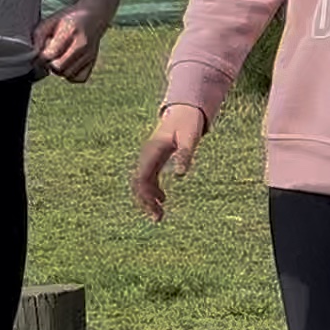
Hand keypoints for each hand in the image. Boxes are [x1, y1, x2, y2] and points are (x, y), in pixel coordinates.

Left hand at [35, 11, 105, 83]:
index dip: (40, 58)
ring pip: (67, 74)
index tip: (39, 54)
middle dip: (49, 65)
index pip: (49, 55)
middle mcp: (82, 45)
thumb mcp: (50, 21)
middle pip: (58, 67)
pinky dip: (71, 75)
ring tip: (59, 58)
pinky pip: (79, 78)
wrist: (93, 16)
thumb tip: (33, 55)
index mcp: (70, 31)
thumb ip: (39, 37)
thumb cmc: (69, 18)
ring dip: (59, 70)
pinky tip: (68, 65)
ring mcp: (89, 55)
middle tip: (49, 56)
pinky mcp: (93, 62)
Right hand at [131, 103, 207, 222]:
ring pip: (142, 183)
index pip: (141, 178)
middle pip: (138, 184)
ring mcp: (149, 158)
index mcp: (152, 151)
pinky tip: (163, 200)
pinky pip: (148, 179)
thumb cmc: (188, 123)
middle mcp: (147, 156)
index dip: (145, 195)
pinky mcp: (154, 159)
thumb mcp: (190, 138)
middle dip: (145, 202)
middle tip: (158, 219)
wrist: (184, 110)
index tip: (156, 209)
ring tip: (159, 215)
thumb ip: (185, 155)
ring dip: (148, 199)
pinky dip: (153, 191)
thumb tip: (180, 175)